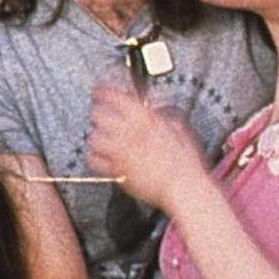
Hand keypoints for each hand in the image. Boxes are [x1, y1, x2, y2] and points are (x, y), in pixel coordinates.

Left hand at [85, 83, 212, 218]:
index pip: (113, 96)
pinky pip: (94, 160)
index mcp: (144, 118)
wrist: (184, 187)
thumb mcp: (179, 128)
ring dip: (97, 136)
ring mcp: (120, 152)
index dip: (102, 92)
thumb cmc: (186, 160)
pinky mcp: (117, 171)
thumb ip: (163, 115)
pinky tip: (101, 156)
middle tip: (101, 116)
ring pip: (93, 137)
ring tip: (103, 138)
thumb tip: (154, 109)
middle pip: (97, 114)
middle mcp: (128, 132)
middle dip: (98, 113)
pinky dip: (95, 157)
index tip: (98, 92)